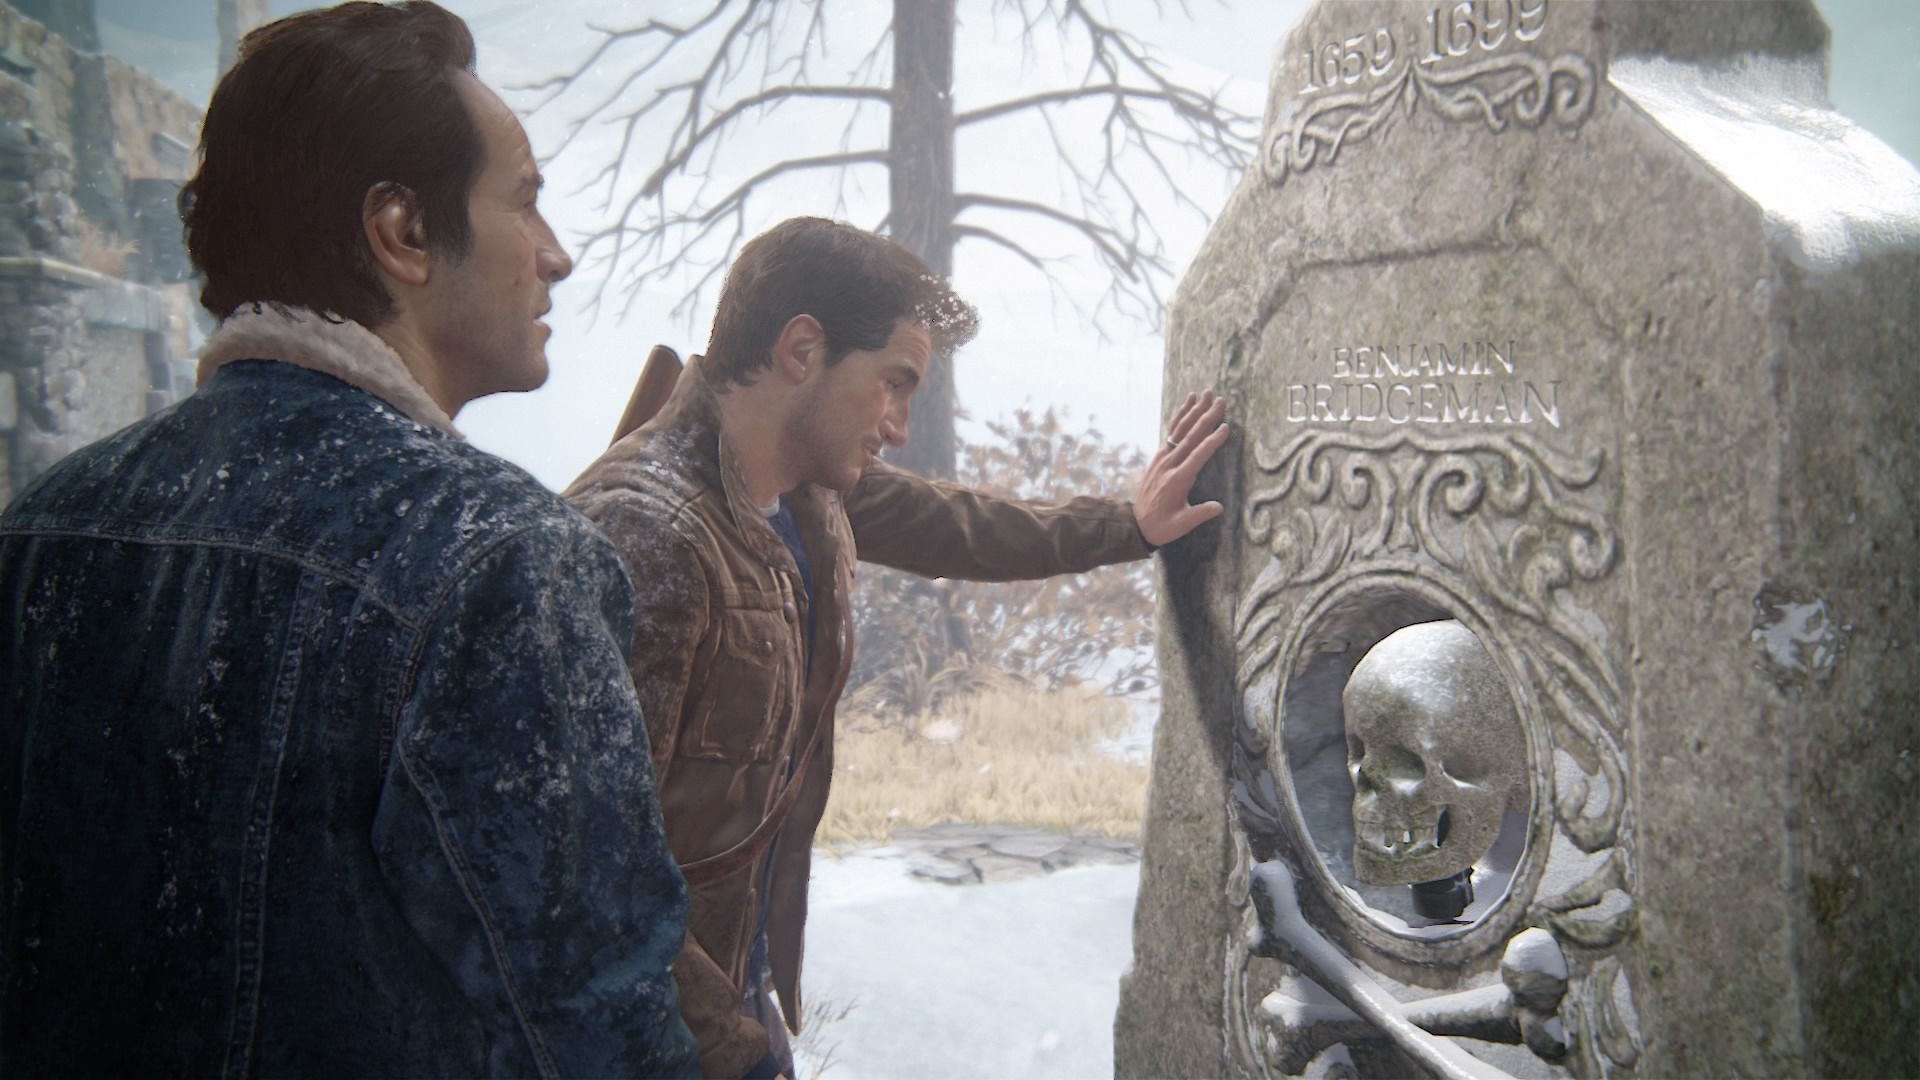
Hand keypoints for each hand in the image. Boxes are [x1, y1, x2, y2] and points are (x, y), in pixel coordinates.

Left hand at [1133, 389, 1229, 547]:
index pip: (1198, 455)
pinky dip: (1180, 416)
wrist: (1136, 524)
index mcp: (1177, 480)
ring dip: (1193, 410)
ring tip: (1205, 393)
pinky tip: (1188, 404)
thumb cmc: (1163, 526)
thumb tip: (1219, 507)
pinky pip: (1171, 432)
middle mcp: (1169, 464)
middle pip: (1190, 436)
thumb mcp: (1182, 524)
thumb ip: (1200, 514)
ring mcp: (1162, 458)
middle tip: (1220, 400)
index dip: (1212, 441)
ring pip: (1180, 429)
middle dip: (1206, 417)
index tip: (1226, 427)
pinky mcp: (1158, 456)